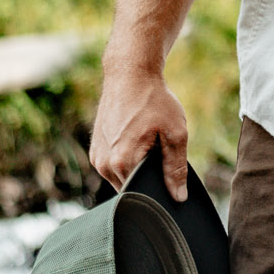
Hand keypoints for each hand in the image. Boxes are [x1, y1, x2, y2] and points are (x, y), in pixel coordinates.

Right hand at [90, 62, 190, 200]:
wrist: (129, 76)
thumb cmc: (154, 101)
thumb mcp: (175, 133)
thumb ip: (176, 168)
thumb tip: (178, 197)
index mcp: (122, 162)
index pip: (143, 196)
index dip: (160, 195)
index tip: (174, 187)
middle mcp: (104, 165)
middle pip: (132, 190)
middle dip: (150, 183)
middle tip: (166, 162)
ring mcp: (96, 159)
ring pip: (123, 181)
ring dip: (139, 172)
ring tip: (152, 148)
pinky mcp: (95, 152)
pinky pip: (115, 169)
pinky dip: (129, 164)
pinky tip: (141, 146)